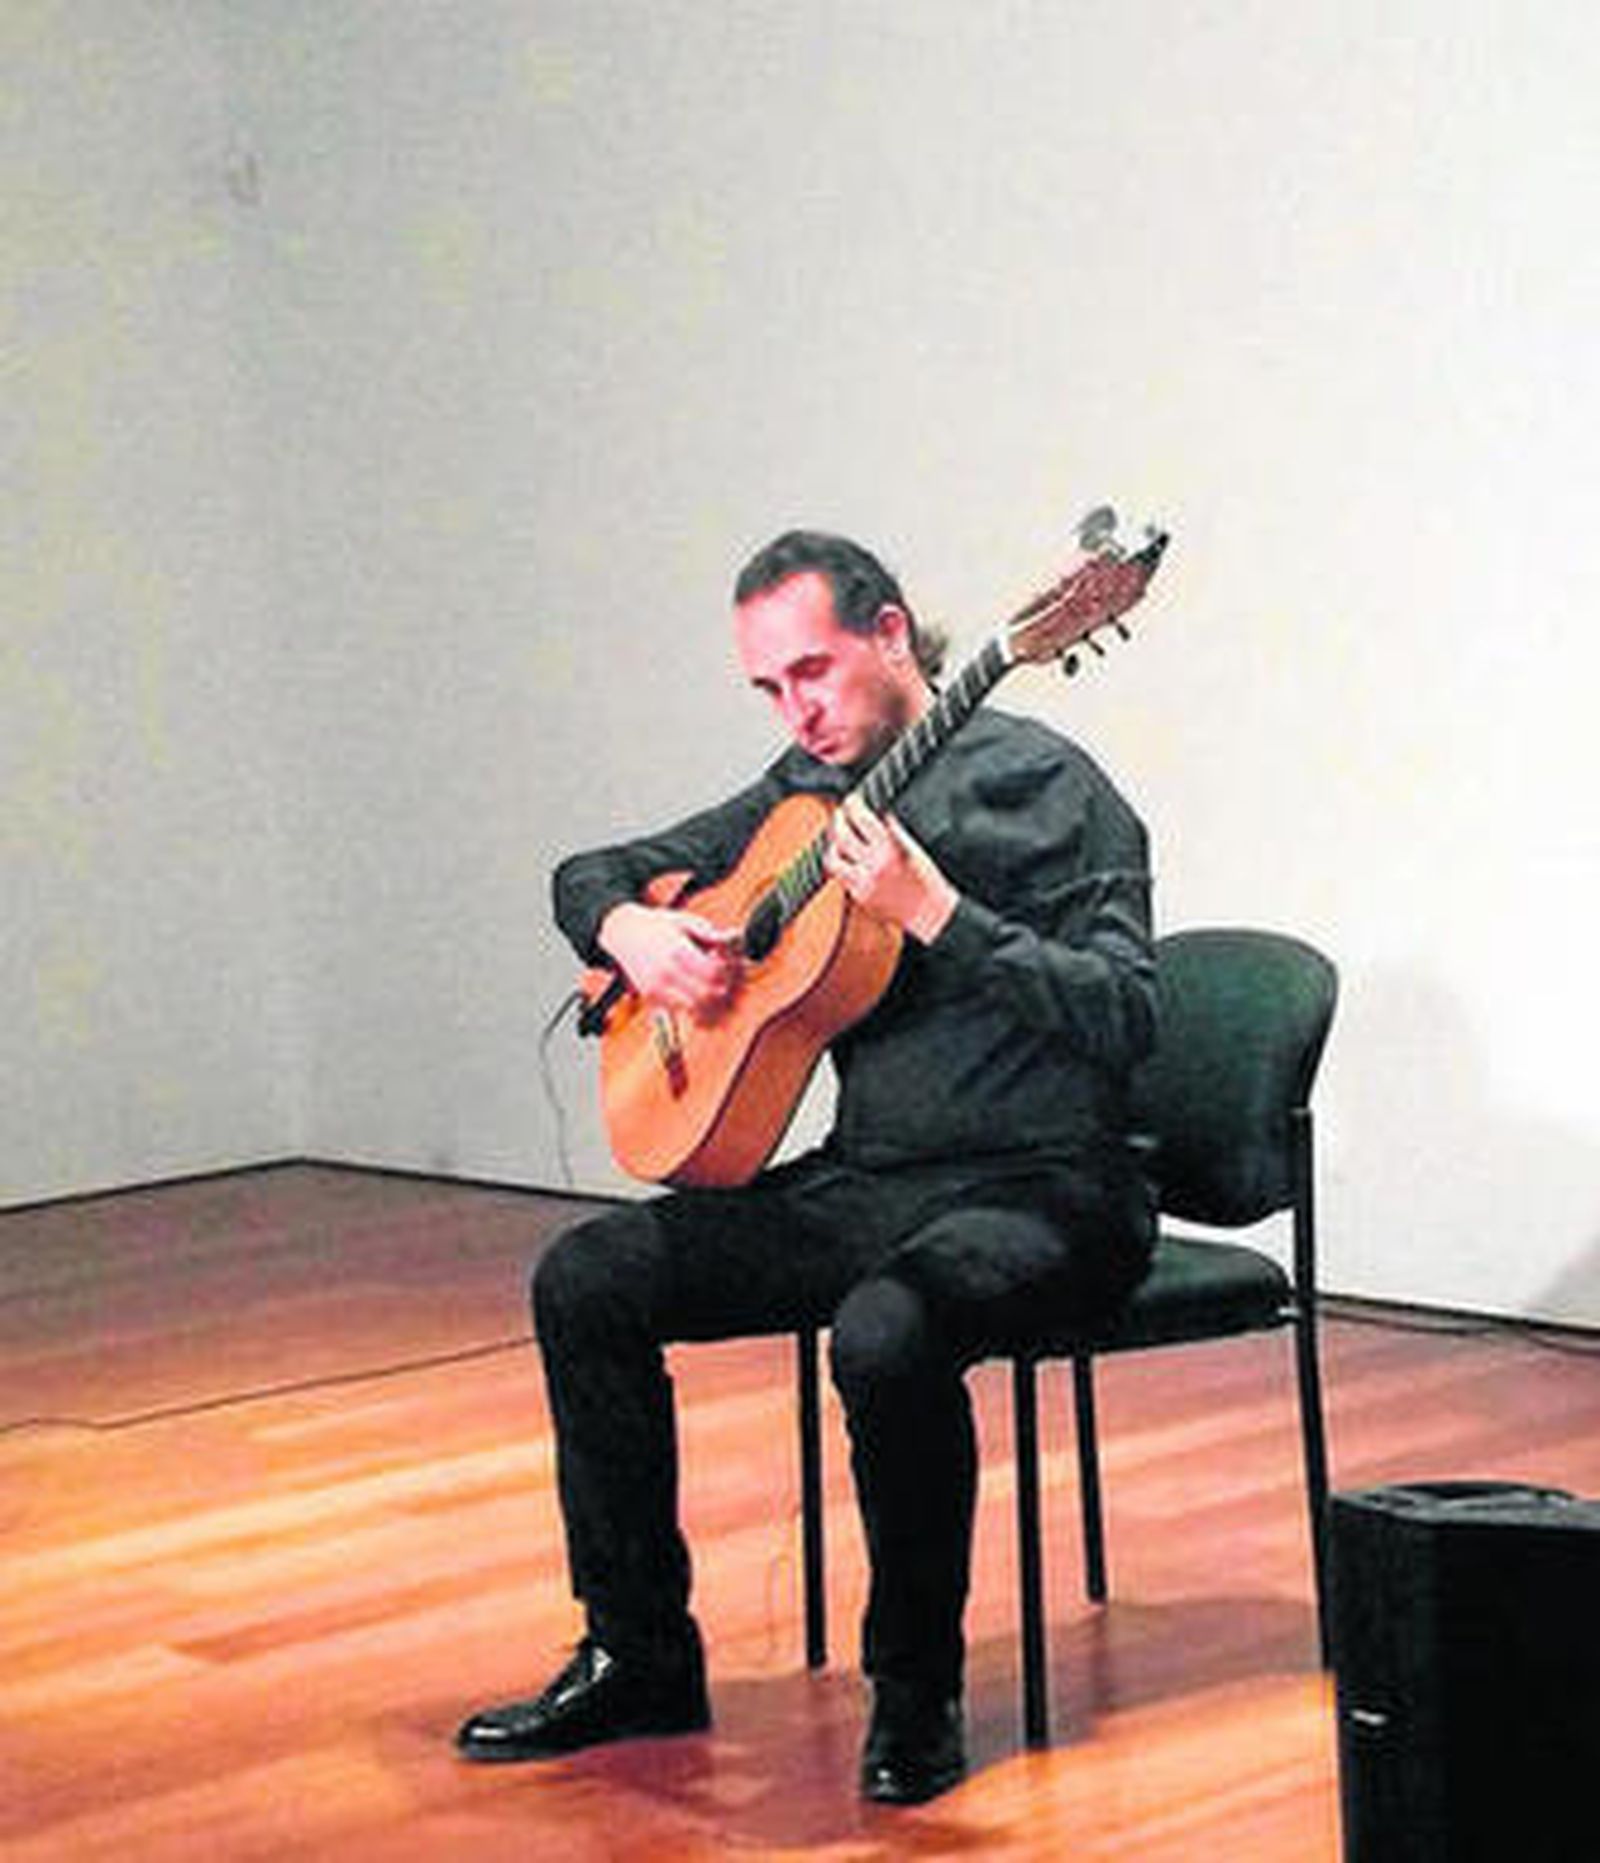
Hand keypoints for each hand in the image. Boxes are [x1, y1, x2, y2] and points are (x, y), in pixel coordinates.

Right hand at [598, 901, 743, 1020]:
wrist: (623, 932)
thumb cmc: (657, 925)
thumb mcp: (685, 921)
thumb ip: (710, 933)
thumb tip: (735, 936)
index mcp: (677, 952)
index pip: (713, 973)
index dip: (727, 970)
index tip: (728, 963)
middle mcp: (666, 973)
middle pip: (707, 995)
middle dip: (721, 988)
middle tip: (724, 977)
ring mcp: (657, 988)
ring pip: (695, 1009)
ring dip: (710, 1002)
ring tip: (712, 986)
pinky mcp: (652, 998)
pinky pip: (681, 1011)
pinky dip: (694, 1006)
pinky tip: (696, 990)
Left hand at [824, 797, 959, 943]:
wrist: (929, 913)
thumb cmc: (927, 880)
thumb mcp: (913, 847)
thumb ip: (892, 829)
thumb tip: (876, 812)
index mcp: (890, 850)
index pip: (862, 819)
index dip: (853, 805)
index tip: (852, 800)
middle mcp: (873, 866)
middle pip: (841, 835)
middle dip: (838, 820)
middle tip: (841, 814)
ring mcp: (863, 884)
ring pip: (832, 858)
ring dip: (833, 844)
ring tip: (839, 838)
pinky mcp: (858, 897)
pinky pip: (840, 877)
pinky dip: (842, 865)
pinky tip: (847, 859)